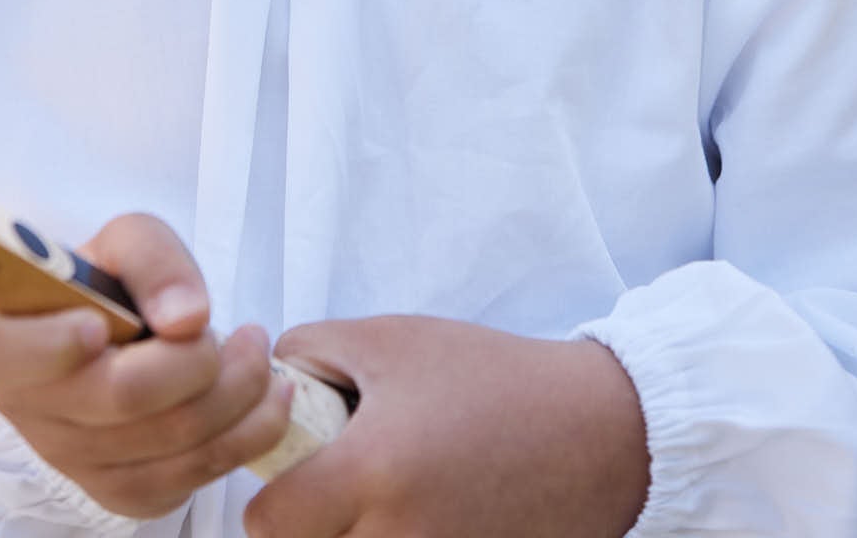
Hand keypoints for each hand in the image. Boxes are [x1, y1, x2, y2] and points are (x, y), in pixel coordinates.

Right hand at [0, 213, 293, 517]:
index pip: (8, 354)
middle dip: (202, 363)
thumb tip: (187, 319)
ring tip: (260, 355)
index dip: (55, 344)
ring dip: (239, 398)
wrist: (122, 333)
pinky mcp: (117, 494)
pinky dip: (243, 440)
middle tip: (246, 332)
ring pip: (168, 444)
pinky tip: (265, 402)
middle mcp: (26, 410)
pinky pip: (189, 479)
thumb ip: (152, 259)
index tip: (102, 323)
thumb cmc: (111, 282)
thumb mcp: (125, 241)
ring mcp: (70, 461)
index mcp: (0, 342)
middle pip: (122, 398)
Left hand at [246, 315, 648, 537]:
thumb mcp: (391, 339)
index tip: (296, 469)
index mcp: (375, 472)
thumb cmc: (488, 378)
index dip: (270, 494)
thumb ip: (309, 352)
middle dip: (311, 524)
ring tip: (387, 492)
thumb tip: (263, 385)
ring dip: (353, 536)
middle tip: (341, 482)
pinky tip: (425, 510)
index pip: (266, 525)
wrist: (593, 433)